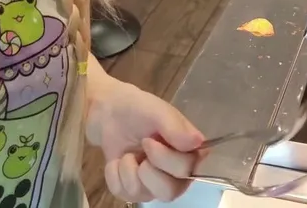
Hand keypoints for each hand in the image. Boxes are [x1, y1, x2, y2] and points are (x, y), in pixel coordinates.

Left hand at [88, 79, 205, 202]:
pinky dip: (115, 175)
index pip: (186, 170)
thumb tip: (196, 142)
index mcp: (191, 152)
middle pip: (169, 192)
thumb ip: (176, 127)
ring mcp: (157, 185)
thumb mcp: (157, 111)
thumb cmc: (139, 109)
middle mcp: (178, 173)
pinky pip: (125, 195)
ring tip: (128, 153)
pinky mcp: (136, 191)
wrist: (110, 114)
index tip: (148, 140)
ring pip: (146, 196)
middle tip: (141, 146)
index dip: (164, 159)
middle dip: (146, 169)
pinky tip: (118, 161)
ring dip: (128, 170)